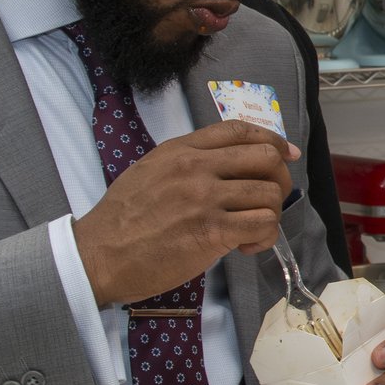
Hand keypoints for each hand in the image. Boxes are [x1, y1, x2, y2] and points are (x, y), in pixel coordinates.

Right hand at [73, 120, 298, 306]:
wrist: (99, 255)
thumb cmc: (122, 219)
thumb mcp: (149, 171)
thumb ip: (186, 161)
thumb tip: (227, 165)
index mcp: (181, 150)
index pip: (239, 130)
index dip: (272, 138)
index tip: (286, 152)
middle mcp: (196, 168)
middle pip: (265, 157)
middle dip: (279, 178)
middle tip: (269, 200)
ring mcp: (205, 199)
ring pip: (270, 193)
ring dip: (270, 214)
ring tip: (250, 230)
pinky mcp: (211, 232)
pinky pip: (262, 225)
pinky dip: (264, 237)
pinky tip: (245, 246)